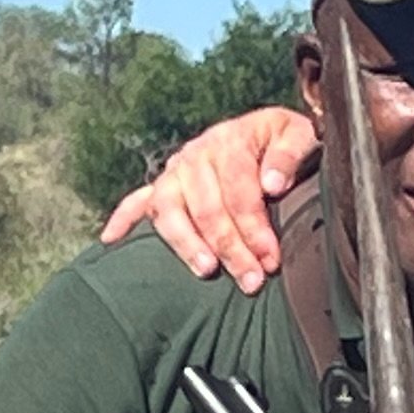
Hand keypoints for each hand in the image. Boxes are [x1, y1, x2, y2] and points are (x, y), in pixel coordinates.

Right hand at [98, 105, 315, 293]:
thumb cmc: (286, 141)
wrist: (269, 131)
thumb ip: (290, 154)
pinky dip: (122, 220)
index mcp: (231, 140)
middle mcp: (198, 154)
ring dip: (186, 243)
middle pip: (207, 207)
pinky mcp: (165, 185)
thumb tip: (272, 185)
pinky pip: (136, 202)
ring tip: (205, 270)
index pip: (239, 189)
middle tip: (251, 281)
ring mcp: (177, 171)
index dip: (254, 227)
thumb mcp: (302, 135)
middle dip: (231, 247)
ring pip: (171, 209)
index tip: (271, 259)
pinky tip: (111, 241)